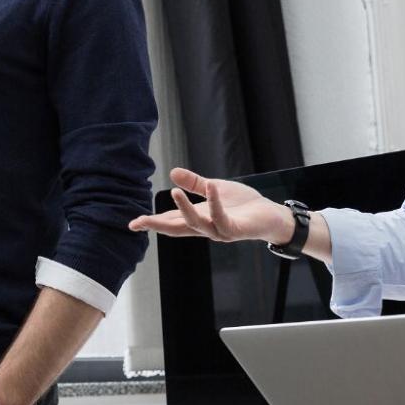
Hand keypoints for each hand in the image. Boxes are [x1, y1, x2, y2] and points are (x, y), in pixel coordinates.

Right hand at [128, 168, 294, 243]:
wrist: (271, 216)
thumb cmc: (243, 205)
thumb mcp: (214, 189)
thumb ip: (195, 183)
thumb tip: (172, 172)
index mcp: (199, 218)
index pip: (171, 221)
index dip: (152, 222)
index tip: (133, 223)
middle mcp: (206, 228)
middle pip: (176, 229)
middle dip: (157, 226)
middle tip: (138, 222)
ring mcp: (219, 231)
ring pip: (196, 224)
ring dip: (184, 209)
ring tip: (174, 192)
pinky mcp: (234, 230)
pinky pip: (221, 218)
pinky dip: (214, 202)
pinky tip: (210, 187)